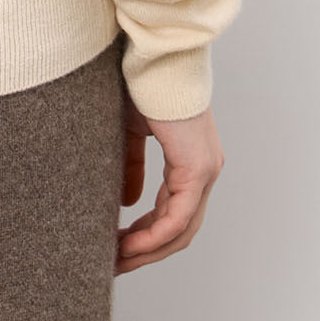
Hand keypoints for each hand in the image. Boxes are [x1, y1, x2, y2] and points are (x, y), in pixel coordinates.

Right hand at [114, 87, 224, 273]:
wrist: (153, 57)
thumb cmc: (141, 83)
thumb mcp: (132, 131)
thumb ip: (132, 166)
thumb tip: (130, 204)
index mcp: (193, 160)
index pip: (175, 212)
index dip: (146, 235)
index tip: (116, 247)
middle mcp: (206, 170)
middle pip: (180, 230)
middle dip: (145, 251)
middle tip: (113, 264)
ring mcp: (205, 171)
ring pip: (181, 231)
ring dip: (146, 250)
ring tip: (115, 260)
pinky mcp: (197, 170)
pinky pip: (177, 219)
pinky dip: (152, 237)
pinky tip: (127, 245)